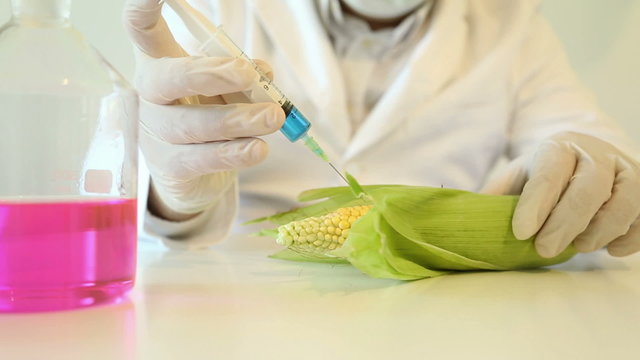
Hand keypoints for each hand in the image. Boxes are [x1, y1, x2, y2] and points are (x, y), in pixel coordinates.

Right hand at [123, 0, 283, 218]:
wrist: (192, 172)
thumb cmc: (207, 113)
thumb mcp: (225, 88)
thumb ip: (242, 76)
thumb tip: (263, 72)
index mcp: (159, 63)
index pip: (141, 30)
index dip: (143, 8)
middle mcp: (150, 96)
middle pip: (167, 79)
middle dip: (209, 75)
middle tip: (249, 75)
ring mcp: (156, 133)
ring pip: (190, 126)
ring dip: (236, 119)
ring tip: (272, 118)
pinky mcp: (170, 167)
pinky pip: (202, 159)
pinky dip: (234, 154)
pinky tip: (258, 148)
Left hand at [482, 132, 639, 257]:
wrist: (581, 156)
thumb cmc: (543, 174)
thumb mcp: (514, 177)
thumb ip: (493, 196)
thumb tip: (460, 219)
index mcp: (558, 147)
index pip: (549, 173)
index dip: (535, 204)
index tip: (521, 232)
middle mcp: (596, 154)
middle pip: (589, 188)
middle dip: (566, 222)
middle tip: (544, 250)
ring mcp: (625, 171)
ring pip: (625, 200)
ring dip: (602, 229)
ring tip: (579, 247)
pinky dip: (631, 235)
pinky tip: (611, 250)